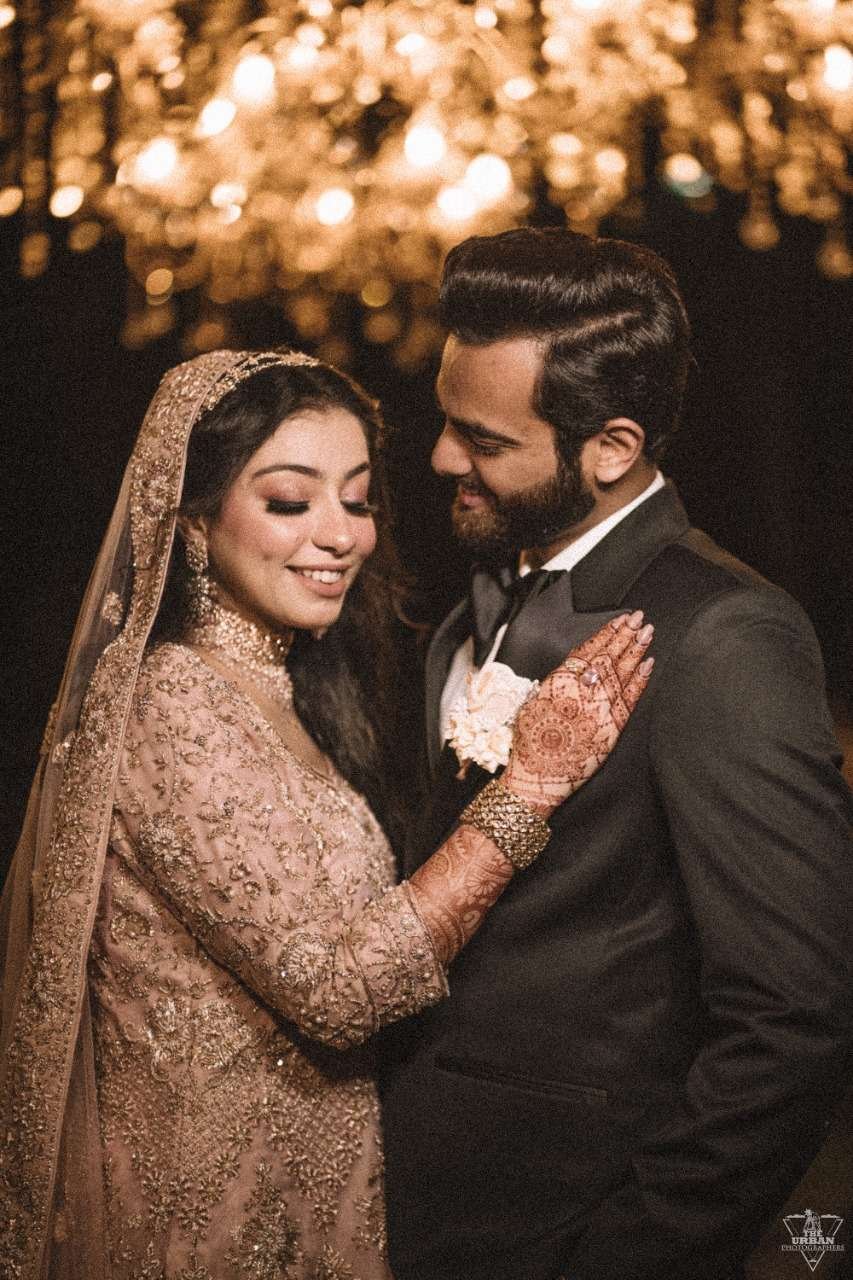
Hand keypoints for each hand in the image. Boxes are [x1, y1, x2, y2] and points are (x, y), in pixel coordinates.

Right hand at [502, 611, 653, 813]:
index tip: (620, 618)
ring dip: (636, 651)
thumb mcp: (534, 701)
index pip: (589, 649)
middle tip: (641, 618)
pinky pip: (629, 700)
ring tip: (648, 633)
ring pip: (621, 674)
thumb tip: (575, 666)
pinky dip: (639, 681)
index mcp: (559, 682)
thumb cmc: (530, 741)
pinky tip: (648, 665)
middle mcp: (581, 693)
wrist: (538, 776)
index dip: (607, 632)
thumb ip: (556, 681)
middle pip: (608, 657)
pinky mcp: (611, 730)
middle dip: (625, 635)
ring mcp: (599, 711)